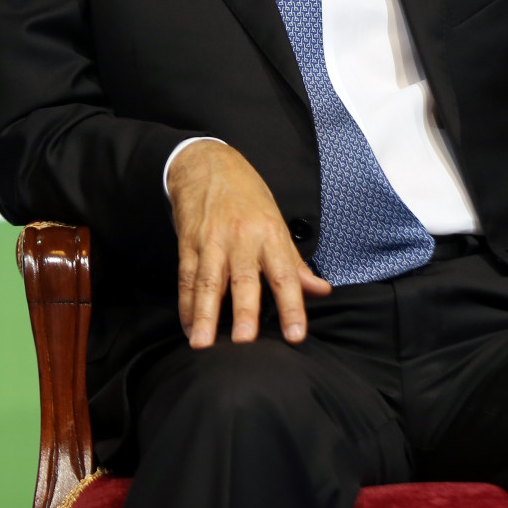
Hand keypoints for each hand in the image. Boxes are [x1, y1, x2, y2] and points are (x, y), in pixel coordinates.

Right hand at [166, 141, 331, 347]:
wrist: (207, 164)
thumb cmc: (247, 195)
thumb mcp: (277, 221)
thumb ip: (295, 262)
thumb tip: (322, 291)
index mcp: (270, 234)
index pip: (285, 275)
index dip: (292, 306)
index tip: (296, 334)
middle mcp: (241, 238)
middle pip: (244, 280)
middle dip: (244, 311)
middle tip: (244, 342)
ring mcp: (212, 241)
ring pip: (208, 282)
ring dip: (204, 315)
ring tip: (201, 343)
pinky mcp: (189, 243)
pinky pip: (187, 278)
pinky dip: (186, 305)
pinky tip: (188, 327)